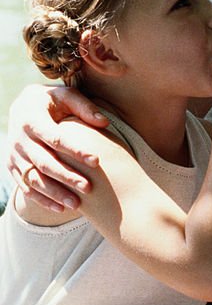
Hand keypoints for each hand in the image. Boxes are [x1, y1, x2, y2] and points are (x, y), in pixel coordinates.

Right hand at [7, 85, 108, 211]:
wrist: (20, 107)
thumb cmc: (51, 101)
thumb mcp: (66, 95)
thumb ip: (84, 107)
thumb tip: (105, 122)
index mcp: (32, 119)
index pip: (55, 138)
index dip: (75, 150)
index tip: (97, 161)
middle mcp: (20, 139)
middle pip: (44, 162)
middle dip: (66, 177)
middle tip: (88, 188)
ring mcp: (14, 155)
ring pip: (34, 179)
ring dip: (54, 193)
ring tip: (76, 205)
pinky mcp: (13, 167)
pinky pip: (26, 187)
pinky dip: (42, 200)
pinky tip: (61, 209)